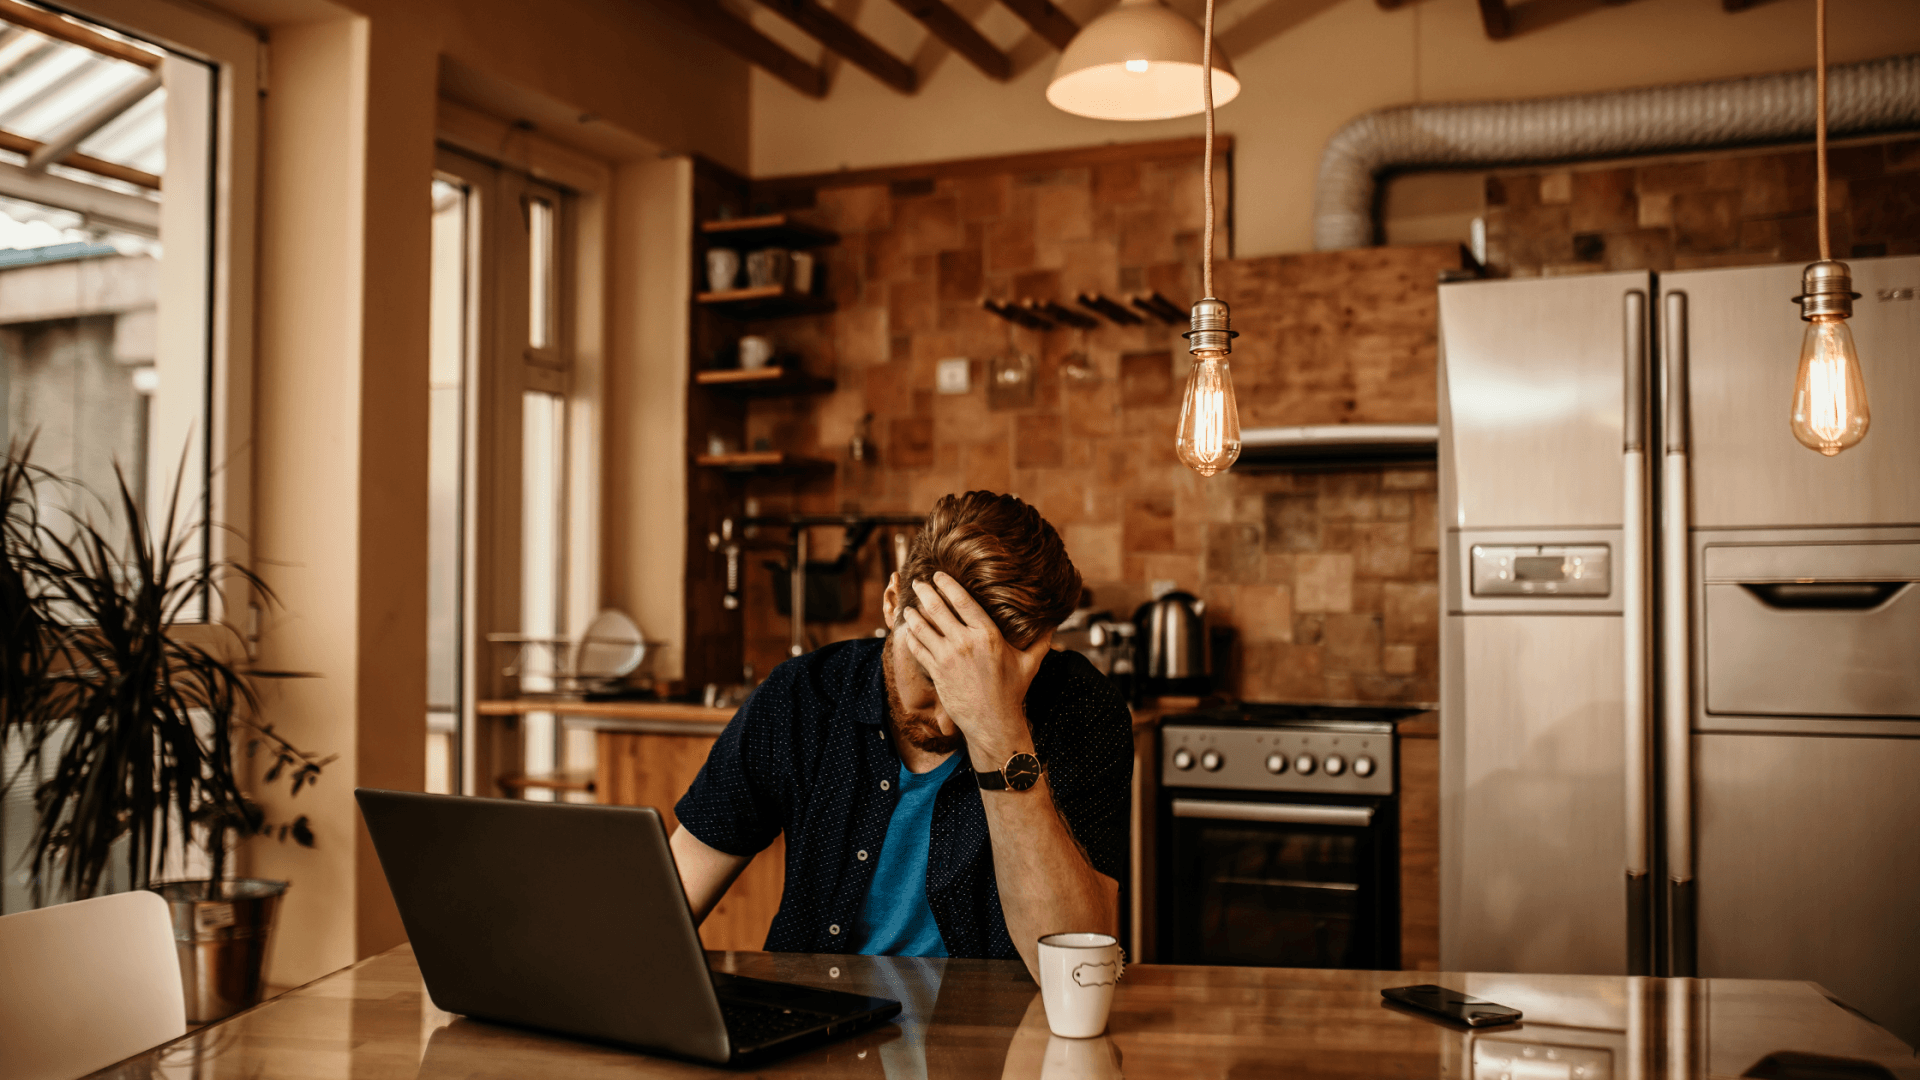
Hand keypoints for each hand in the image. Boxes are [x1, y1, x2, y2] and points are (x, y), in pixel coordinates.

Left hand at [897, 573, 1052, 769]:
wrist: (992, 722)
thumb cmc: (1012, 692)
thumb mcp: (1030, 663)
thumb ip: (1041, 641)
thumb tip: (1054, 624)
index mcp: (988, 634)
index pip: (962, 600)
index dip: (947, 584)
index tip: (938, 575)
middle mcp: (965, 642)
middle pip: (938, 608)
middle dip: (925, 592)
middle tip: (918, 582)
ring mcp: (947, 657)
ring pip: (923, 627)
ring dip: (914, 613)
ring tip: (910, 606)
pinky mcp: (937, 672)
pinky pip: (918, 648)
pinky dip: (911, 636)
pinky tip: (909, 630)